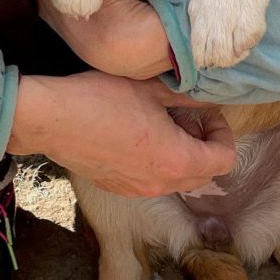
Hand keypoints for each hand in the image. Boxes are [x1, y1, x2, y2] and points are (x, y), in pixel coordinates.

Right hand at [8, 72, 234, 196]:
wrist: (54, 119)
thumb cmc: (103, 99)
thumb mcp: (152, 89)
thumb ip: (186, 96)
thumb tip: (207, 96)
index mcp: (177, 159)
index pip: (224, 159)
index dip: (223, 134)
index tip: (207, 114)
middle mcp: (161, 182)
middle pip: (205, 174)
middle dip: (206, 146)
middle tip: (190, 118)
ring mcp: (139, 189)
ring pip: (178, 180)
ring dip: (183, 156)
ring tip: (164, 125)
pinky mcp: (119, 188)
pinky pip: (153, 181)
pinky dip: (159, 163)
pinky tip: (140, 136)